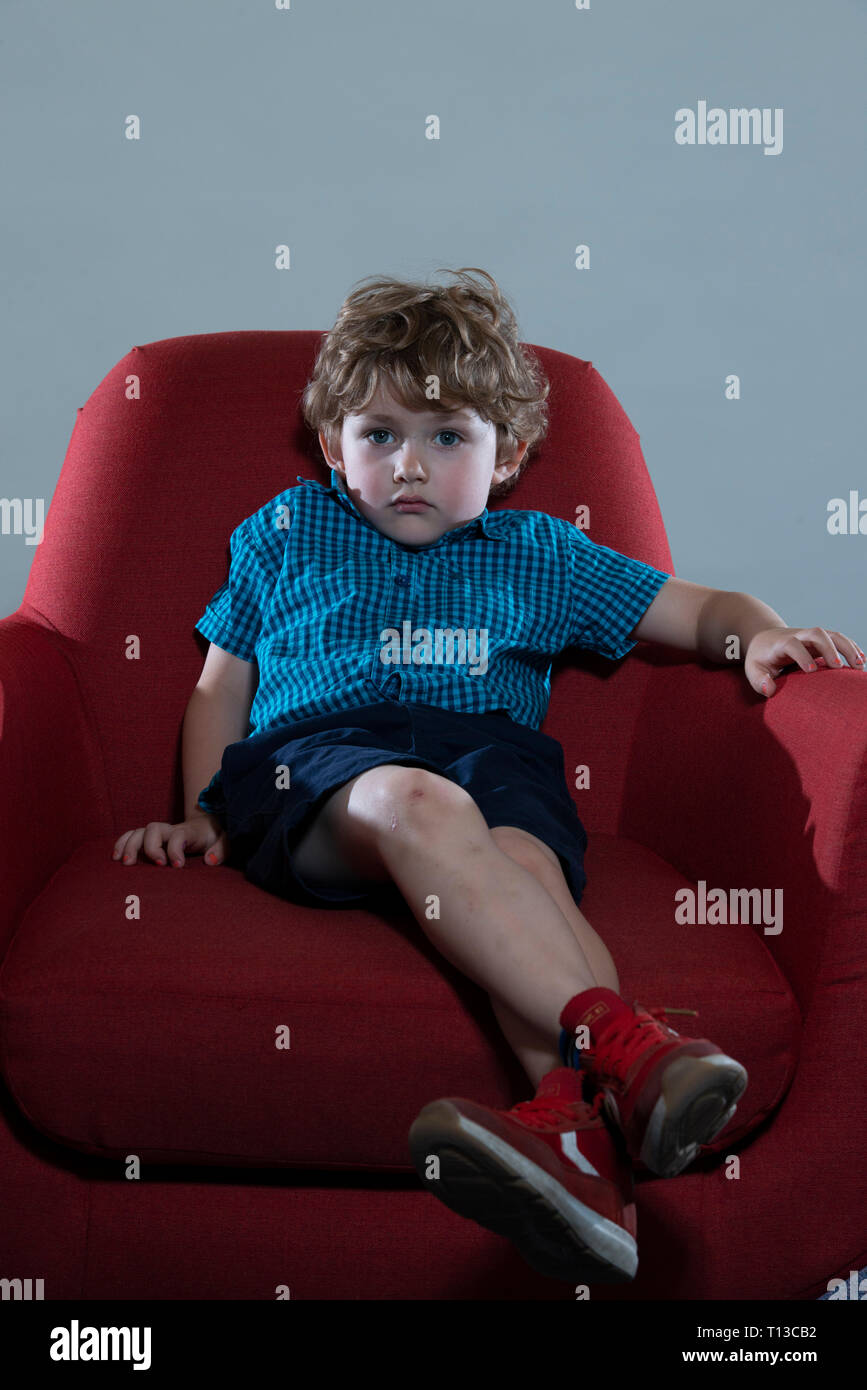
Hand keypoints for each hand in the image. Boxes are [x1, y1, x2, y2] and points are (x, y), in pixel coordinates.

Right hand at [111, 813, 228, 867]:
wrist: (208, 825)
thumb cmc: (215, 836)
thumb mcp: (225, 841)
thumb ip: (221, 850)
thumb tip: (209, 861)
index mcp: (189, 831)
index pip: (178, 835)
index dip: (175, 850)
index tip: (177, 866)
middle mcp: (171, 829)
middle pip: (153, 828)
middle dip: (151, 847)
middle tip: (157, 865)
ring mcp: (159, 833)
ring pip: (139, 832)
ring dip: (130, 846)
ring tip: (125, 864)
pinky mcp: (151, 838)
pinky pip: (132, 835)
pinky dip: (122, 843)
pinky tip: (116, 858)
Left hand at [745, 626, 865, 697]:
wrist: (766, 638)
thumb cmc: (761, 658)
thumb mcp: (753, 670)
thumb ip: (758, 680)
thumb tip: (769, 690)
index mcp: (781, 643)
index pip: (792, 644)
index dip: (802, 655)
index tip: (811, 670)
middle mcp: (799, 635)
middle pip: (816, 633)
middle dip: (828, 647)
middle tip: (837, 667)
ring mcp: (812, 637)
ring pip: (832, 634)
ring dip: (847, 647)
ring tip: (859, 665)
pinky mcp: (822, 640)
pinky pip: (839, 640)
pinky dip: (852, 648)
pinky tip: (861, 661)